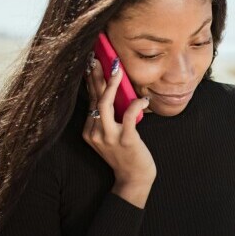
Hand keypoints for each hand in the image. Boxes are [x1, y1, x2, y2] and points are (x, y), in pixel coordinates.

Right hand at [83, 53, 156, 187]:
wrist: (133, 179)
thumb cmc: (126, 154)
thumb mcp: (112, 134)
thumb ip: (110, 116)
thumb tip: (114, 91)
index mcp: (90, 129)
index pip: (90, 100)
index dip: (91, 80)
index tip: (91, 63)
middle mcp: (95, 132)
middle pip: (94, 97)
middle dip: (95, 75)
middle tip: (96, 56)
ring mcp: (109, 137)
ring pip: (105, 104)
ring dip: (110, 84)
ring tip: (116, 68)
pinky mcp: (125, 140)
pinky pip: (129, 116)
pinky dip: (136, 104)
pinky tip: (144, 99)